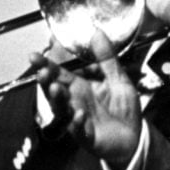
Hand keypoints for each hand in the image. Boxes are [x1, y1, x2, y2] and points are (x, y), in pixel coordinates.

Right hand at [30, 29, 141, 169]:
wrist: (134, 135)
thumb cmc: (122, 108)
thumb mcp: (118, 78)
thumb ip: (107, 58)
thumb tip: (97, 32)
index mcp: (80, 87)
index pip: (59, 74)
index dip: (47, 65)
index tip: (34, 55)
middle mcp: (75, 102)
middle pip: (55, 90)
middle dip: (47, 81)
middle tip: (42, 71)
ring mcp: (79, 120)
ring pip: (63, 109)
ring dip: (58, 99)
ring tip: (55, 88)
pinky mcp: (88, 136)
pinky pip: (80, 130)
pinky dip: (77, 122)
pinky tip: (79, 113)